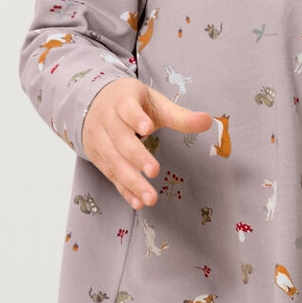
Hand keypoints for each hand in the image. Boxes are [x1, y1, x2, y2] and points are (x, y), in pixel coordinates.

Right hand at [83, 78, 214, 209]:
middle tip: (154, 171)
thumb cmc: (131, 103)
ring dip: (132, 182)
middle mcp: (106, 120)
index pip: (127, 108)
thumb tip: (208, 121)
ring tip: (150, 198)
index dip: (136, 118)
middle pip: (120, 140)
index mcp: (122, 100)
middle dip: (137, 156)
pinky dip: (124, 190)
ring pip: (114, 162)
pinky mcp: (97, 157)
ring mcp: (98, 140)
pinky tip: (138, 202)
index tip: (147, 128)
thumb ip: (179, 116)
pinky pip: (110, 176)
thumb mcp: (154, 104)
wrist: (94, 103)